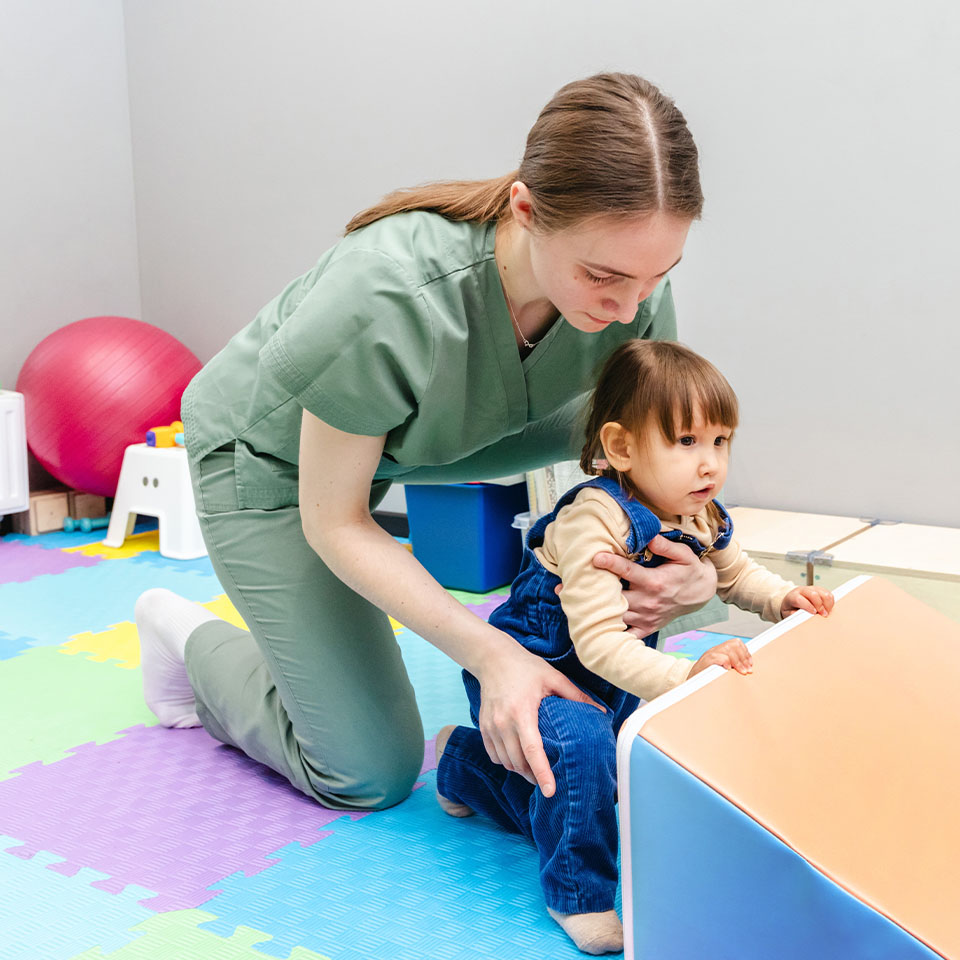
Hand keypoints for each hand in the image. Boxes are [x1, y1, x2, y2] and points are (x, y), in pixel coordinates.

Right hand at [475, 642, 604, 796]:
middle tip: (549, 782)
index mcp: (522, 711)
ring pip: (505, 762)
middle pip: (518, 762)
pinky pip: (494, 755)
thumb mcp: (553, 677)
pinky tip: (518, 758)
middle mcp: (503, 722)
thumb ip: (576, 695)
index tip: (550, 791)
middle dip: (534, 776)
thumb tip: (602, 712)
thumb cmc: (525, 667)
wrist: (492, 658)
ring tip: (535, 771)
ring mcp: (491, 726)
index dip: (542, 773)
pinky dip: (506, 762)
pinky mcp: (483, 727)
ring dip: (520, 770)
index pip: (531, 750)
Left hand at [591, 536, 717, 636]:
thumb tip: (649, 536)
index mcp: (655, 582)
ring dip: (601, 609)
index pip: (628, 572)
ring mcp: (647, 617)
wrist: (701, 593)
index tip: (595, 557)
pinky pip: (627, 634)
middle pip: (616, 597)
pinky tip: (600, 622)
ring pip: (617, 616)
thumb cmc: (689, 570)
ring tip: (583, 599)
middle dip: (598, 589)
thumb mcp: (683, 554)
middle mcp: (648, 602)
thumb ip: (665, 546)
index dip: (611, 563)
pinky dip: (613, 630)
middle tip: (578, 581)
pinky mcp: (647, 627)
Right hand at [688, 638, 752, 678]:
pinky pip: (718, 657)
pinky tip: (728, 669)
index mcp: (720, 651)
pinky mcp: (705, 661)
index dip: (745, 653)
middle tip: (747, 670)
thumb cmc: (707, 678)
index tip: (750, 664)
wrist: (690, 683)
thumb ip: (731, 666)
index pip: (736, 643)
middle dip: (743, 657)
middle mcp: (715, 650)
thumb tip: (747, 669)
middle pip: (733, 644)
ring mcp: (709, 654)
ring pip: (728, 649)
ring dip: (738, 661)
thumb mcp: (720, 669)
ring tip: (742, 672)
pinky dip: (725, 661)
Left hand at [781, 585, 834, 617]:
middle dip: (820, 606)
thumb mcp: (787, 613)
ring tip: (826, 612)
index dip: (808, 606)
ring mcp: (812, 588)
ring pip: (824, 593)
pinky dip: (830, 602)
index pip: (799, 599)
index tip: (814, 613)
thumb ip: (791, 614)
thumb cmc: (790, 607)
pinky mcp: (819, 589)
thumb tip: (797, 614)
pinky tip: (827, 608)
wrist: (792, 600)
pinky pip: (828, 593)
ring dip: (827, 604)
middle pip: (813, 594)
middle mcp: (802, 590)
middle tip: (823, 615)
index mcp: (792, 596)